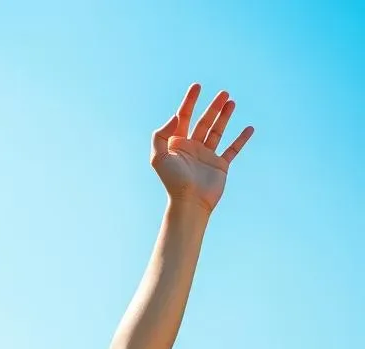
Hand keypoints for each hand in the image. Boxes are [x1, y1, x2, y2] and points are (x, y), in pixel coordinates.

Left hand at [151, 84, 253, 213]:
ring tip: (232, 101)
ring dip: (224, 117)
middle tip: (224, 93)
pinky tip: (249, 128)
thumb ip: (161, 135)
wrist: (189, 203)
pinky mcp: (220, 166)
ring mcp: (206, 156)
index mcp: (177, 145)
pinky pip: (232, 149)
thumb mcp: (159, 157)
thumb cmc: (173, 182)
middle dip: (213, 107)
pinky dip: (241, 139)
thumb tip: (176, 116)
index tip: (197, 86)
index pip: (183, 118)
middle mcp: (192, 148)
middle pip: (203, 122)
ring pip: (217, 132)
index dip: (189, 101)